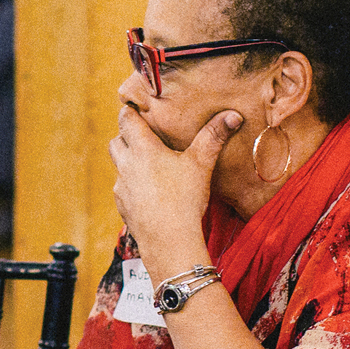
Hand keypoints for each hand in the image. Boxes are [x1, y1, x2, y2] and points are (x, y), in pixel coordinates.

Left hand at [110, 104, 238, 270]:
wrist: (169, 240)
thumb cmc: (184, 199)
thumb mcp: (202, 163)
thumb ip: (214, 136)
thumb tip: (233, 115)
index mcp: (142, 149)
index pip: (126, 119)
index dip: (130, 111)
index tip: (137, 108)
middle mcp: (126, 165)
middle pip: (116, 140)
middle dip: (127, 135)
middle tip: (144, 135)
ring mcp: (121, 187)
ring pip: (118, 165)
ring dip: (128, 160)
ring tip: (148, 162)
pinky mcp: (122, 206)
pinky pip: (122, 188)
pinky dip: (131, 184)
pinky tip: (149, 190)